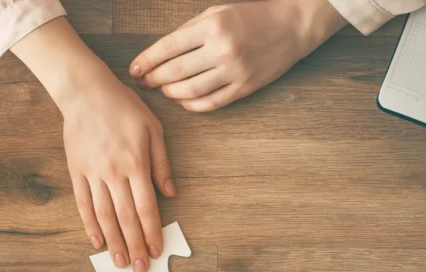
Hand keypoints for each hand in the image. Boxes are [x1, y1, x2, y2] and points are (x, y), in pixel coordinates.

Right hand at [12, 18, 173, 271]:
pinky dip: (90, 225)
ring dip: (113, 242)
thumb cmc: (124, 107)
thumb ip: (162, 164)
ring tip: (119, 262)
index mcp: (136, 164)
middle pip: (126, 218)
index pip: (147, 208)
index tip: (156, 251)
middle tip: (139, 268)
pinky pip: (84, 204)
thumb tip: (170, 194)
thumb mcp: (153, 129)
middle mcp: (114, 173)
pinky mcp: (77, 172)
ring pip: (104, 216)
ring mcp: (93, 174)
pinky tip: (97, 241)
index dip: (152, 232)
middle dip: (134, 245)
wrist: (85, 91)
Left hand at [130, 0, 346, 111]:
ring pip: (190, 92)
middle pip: (175, 72)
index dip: (146, 61)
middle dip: (153, 79)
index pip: (168, 47)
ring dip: (170, 93)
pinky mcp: (245, 88)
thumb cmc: (252, 16)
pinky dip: (191, 105)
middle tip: (143, 82)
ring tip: (162, 90)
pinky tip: (183, 101)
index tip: (134, 69)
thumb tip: (162, 52)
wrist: (291, 26)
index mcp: (212, 26)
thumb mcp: (218, 11)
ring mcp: (234, 72)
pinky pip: (211, 103)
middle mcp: (222, 50)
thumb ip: (190, 30)